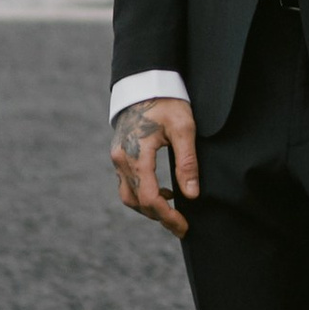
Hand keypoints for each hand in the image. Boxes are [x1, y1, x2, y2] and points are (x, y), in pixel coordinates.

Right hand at [111, 94, 198, 235]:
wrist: (145, 82)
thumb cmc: (167, 102)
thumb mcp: (183, 128)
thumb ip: (187, 162)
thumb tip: (192, 195)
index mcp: (136, 155)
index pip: (150, 198)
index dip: (167, 217)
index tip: (184, 227)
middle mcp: (121, 159)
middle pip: (137, 201)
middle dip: (159, 216)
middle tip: (181, 225)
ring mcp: (117, 158)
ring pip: (128, 196)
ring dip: (148, 207)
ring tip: (172, 210)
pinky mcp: (119, 155)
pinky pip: (127, 184)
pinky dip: (143, 194)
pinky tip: (163, 191)